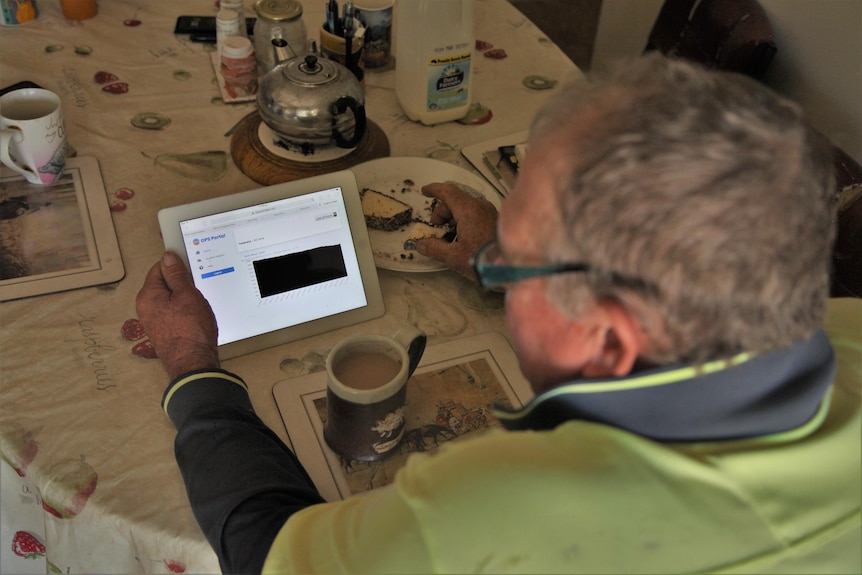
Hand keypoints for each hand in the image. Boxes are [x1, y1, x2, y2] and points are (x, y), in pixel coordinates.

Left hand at [136, 252, 219, 379]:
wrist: (193, 364)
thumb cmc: (191, 331)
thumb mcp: (187, 295)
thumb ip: (177, 275)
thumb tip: (169, 258)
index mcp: (148, 296)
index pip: (159, 268)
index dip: (176, 265)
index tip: (189, 265)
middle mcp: (146, 308)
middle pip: (164, 284)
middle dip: (182, 284)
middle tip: (197, 289)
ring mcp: (155, 322)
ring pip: (171, 300)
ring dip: (184, 299)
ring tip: (198, 308)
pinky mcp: (164, 332)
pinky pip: (174, 314)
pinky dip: (185, 312)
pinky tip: (196, 319)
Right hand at [415, 182, 497, 282]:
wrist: (512, 268)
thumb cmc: (483, 260)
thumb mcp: (454, 257)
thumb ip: (434, 248)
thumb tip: (420, 245)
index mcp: (468, 210)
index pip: (447, 191)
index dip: (434, 189)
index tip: (424, 191)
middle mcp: (480, 206)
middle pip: (456, 200)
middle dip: (442, 211)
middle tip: (436, 227)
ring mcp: (490, 213)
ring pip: (466, 207)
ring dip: (454, 216)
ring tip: (449, 234)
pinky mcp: (497, 221)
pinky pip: (476, 214)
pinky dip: (465, 220)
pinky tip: (463, 236)